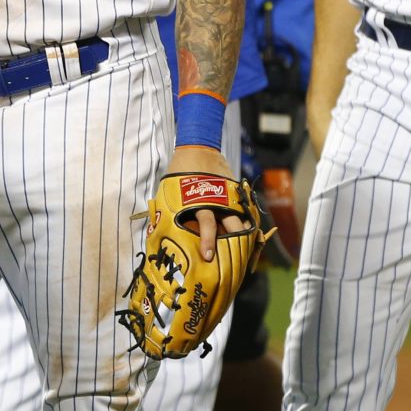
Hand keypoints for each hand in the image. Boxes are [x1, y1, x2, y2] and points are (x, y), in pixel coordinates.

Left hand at [166, 144, 249, 261]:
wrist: (197, 148)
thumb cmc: (178, 173)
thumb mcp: (168, 192)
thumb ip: (167, 212)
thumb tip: (159, 235)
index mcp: (197, 200)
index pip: (207, 226)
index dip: (209, 244)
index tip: (208, 258)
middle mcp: (216, 200)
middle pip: (229, 227)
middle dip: (232, 246)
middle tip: (233, 263)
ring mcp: (228, 196)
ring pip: (241, 221)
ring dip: (244, 238)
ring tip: (245, 255)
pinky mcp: (235, 192)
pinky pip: (245, 212)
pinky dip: (248, 225)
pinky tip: (251, 239)